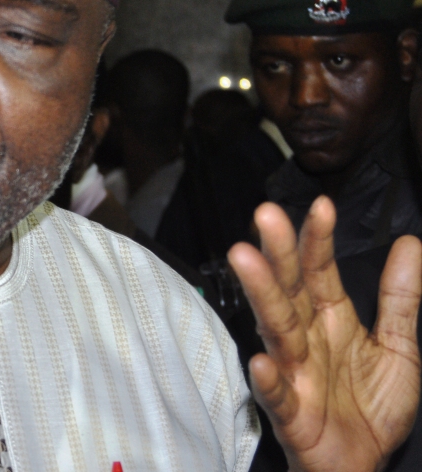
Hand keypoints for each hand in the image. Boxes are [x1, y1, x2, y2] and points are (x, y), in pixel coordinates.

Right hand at [228, 197, 421, 471]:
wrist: (362, 464)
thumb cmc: (370, 406)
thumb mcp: (399, 348)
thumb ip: (400, 299)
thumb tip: (409, 244)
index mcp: (330, 320)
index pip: (320, 271)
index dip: (319, 239)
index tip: (322, 206)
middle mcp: (306, 339)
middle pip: (290, 289)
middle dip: (279, 252)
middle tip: (266, 215)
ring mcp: (295, 373)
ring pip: (275, 329)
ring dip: (261, 295)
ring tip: (246, 260)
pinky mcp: (290, 413)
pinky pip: (277, 395)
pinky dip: (269, 380)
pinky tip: (264, 361)